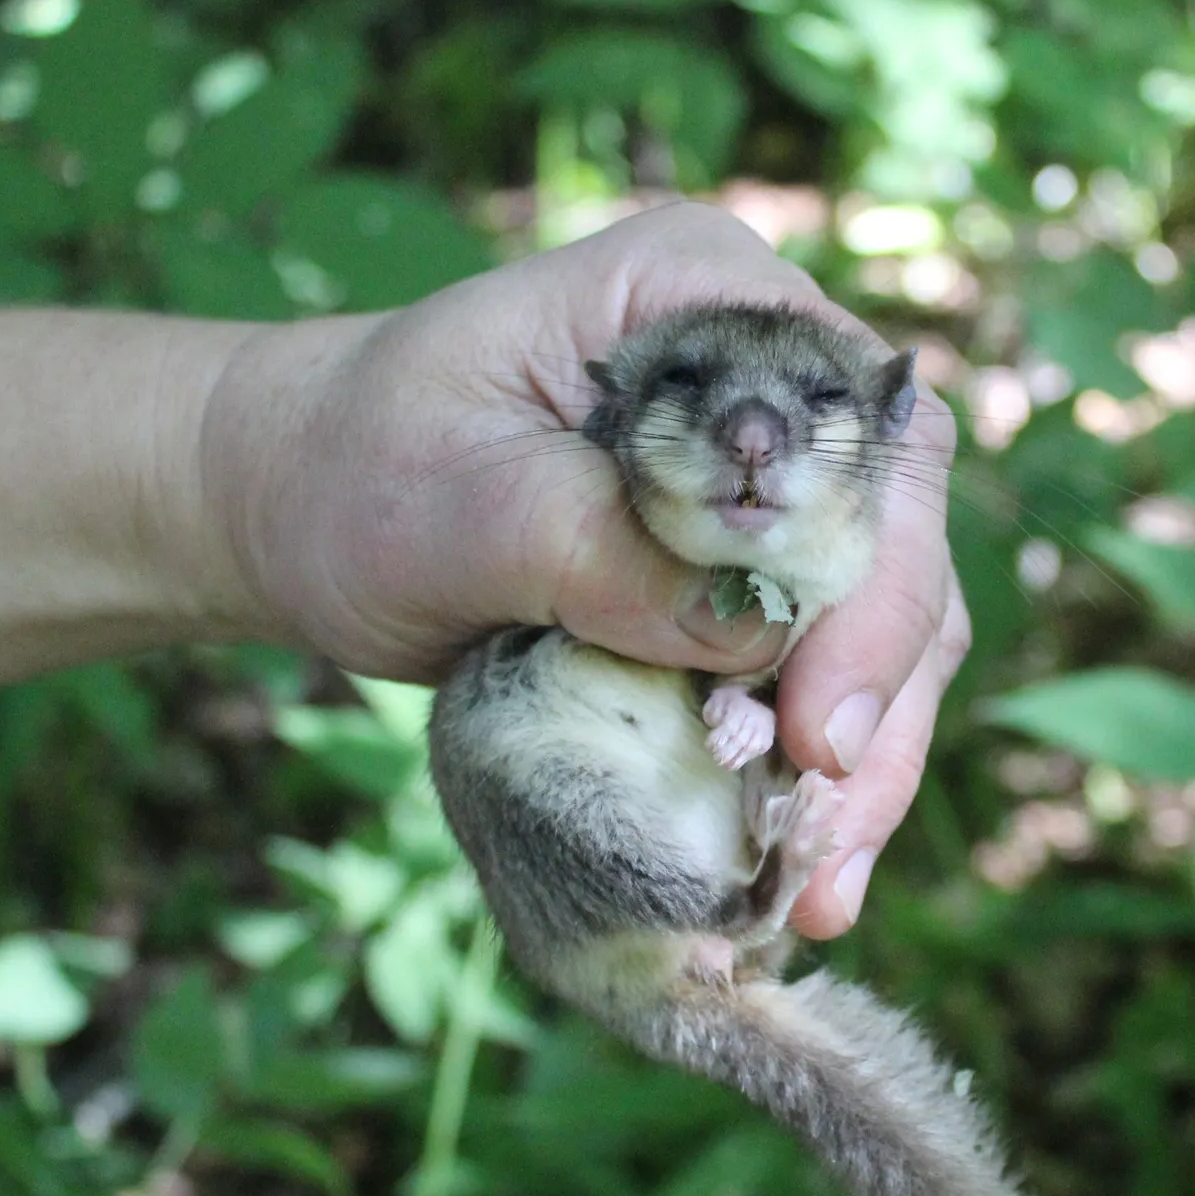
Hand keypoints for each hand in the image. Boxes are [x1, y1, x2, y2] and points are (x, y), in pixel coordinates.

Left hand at [197, 202, 965, 934]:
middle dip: (879, 700)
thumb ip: (602, 550)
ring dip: (865, 767)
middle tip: (821, 831)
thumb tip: (748, 636)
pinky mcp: (748, 585)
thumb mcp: (459, 502)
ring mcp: (771, 493)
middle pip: (899, 546)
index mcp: (715, 301)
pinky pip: (820, 684)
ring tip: (816, 893)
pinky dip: (816, 785)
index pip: (867, 441)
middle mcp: (775, 390)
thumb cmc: (358, 468)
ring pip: (882, 632)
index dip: (873, 586)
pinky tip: (799, 877)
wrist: (295, 510)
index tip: (818, 726)